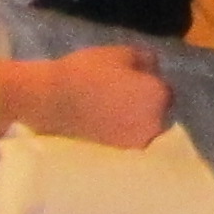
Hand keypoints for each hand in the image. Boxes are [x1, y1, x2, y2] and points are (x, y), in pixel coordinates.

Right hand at [0, 45, 171, 149]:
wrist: (49, 102)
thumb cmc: (84, 73)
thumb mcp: (119, 53)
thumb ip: (146, 59)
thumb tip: (154, 68)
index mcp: (159, 96)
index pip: (165, 91)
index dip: (148, 85)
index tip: (133, 84)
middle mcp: (156, 125)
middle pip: (158, 115)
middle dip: (146, 108)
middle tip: (123, 101)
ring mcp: (137, 145)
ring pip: (145, 133)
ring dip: (135, 126)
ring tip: (113, 117)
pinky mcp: (119, 160)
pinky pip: (129, 148)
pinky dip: (122, 141)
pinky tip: (107, 132)